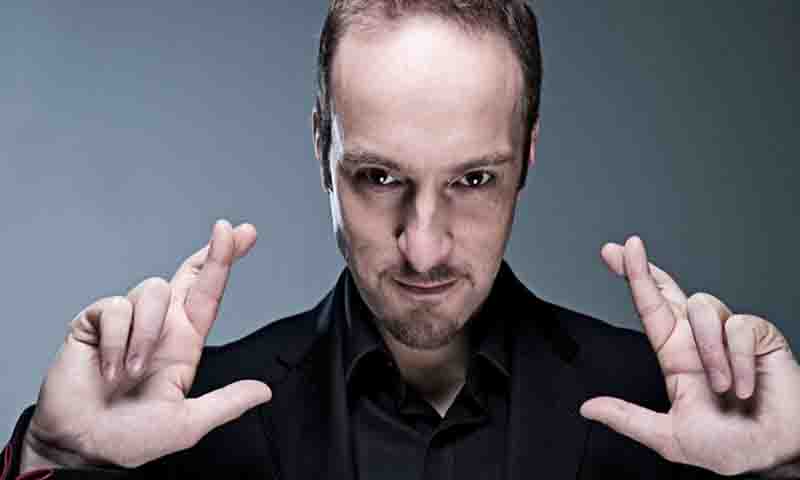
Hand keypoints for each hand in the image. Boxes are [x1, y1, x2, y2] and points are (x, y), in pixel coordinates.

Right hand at [21, 220, 271, 470]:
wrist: (79, 448)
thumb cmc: (129, 438)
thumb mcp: (187, 424)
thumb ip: (226, 403)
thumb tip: (264, 391)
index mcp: (183, 344)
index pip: (208, 294)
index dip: (223, 262)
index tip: (243, 234)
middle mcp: (159, 327)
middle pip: (186, 275)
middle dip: (210, 252)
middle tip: (227, 231)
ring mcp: (127, 323)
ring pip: (153, 291)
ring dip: (146, 334)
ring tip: (132, 371)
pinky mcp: (93, 324)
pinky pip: (114, 309)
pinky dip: (116, 341)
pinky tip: (108, 367)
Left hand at [579, 236, 799, 475]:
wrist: (775, 454)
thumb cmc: (730, 446)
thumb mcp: (670, 436)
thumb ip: (628, 419)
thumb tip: (588, 408)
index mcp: (676, 357)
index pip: (649, 309)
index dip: (634, 279)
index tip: (613, 253)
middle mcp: (698, 340)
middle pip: (669, 291)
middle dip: (645, 269)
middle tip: (627, 248)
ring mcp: (727, 334)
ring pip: (701, 309)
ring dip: (710, 354)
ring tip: (724, 389)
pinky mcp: (757, 334)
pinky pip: (737, 327)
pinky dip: (738, 361)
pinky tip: (746, 386)